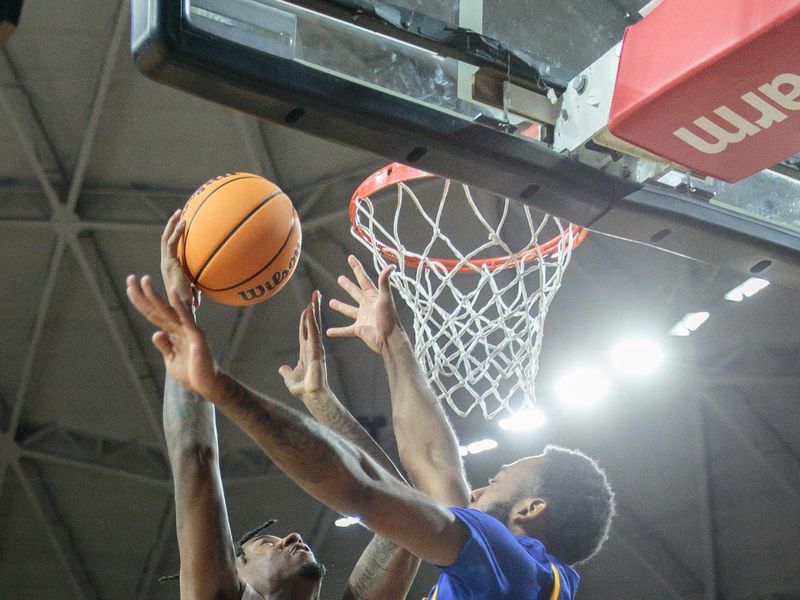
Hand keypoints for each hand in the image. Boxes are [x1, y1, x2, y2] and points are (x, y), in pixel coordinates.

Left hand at [126, 274, 218, 395]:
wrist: (207, 385)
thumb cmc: (193, 374)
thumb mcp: (171, 360)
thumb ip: (165, 346)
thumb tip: (156, 333)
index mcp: (172, 333)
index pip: (153, 314)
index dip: (140, 302)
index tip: (129, 288)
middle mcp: (179, 327)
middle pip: (157, 308)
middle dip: (143, 293)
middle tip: (130, 278)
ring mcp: (188, 329)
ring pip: (167, 309)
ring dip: (155, 295)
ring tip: (144, 280)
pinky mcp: (196, 334)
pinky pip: (185, 317)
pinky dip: (179, 304)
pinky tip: (172, 292)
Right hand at [160, 209, 198, 313]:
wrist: (182, 308)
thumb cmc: (188, 303)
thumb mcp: (193, 291)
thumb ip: (196, 288)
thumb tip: (204, 293)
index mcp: (169, 267)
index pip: (169, 247)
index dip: (173, 235)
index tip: (180, 224)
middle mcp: (166, 262)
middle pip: (166, 239)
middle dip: (171, 225)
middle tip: (179, 212)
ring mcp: (167, 262)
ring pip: (166, 238)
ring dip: (172, 224)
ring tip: (180, 212)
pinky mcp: (170, 263)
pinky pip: (172, 243)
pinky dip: (176, 232)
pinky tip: (184, 223)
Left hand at [279, 291, 329, 402]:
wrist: (312, 396)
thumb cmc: (304, 389)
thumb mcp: (290, 377)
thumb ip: (286, 372)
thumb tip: (282, 368)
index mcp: (306, 350)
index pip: (306, 330)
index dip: (307, 318)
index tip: (309, 306)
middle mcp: (312, 346)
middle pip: (313, 323)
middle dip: (314, 308)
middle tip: (316, 294)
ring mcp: (315, 346)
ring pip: (314, 323)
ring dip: (314, 309)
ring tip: (315, 295)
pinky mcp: (316, 349)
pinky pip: (313, 331)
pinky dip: (312, 319)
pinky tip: (310, 309)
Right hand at [328, 255, 399, 353]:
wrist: (390, 339)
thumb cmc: (389, 318)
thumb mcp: (385, 298)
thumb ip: (384, 282)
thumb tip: (391, 265)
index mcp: (373, 296)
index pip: (363, 279)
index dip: (357, 268)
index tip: (350, 258)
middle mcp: (367, 305)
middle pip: (355, 292)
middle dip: (348, 286)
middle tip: (340, 278)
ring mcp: (363, 317)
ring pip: (349, 310)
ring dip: (340, 306)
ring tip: (331, 302)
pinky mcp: (359, 329)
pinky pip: (346, 330)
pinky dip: (338, 331)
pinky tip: (329, 332)